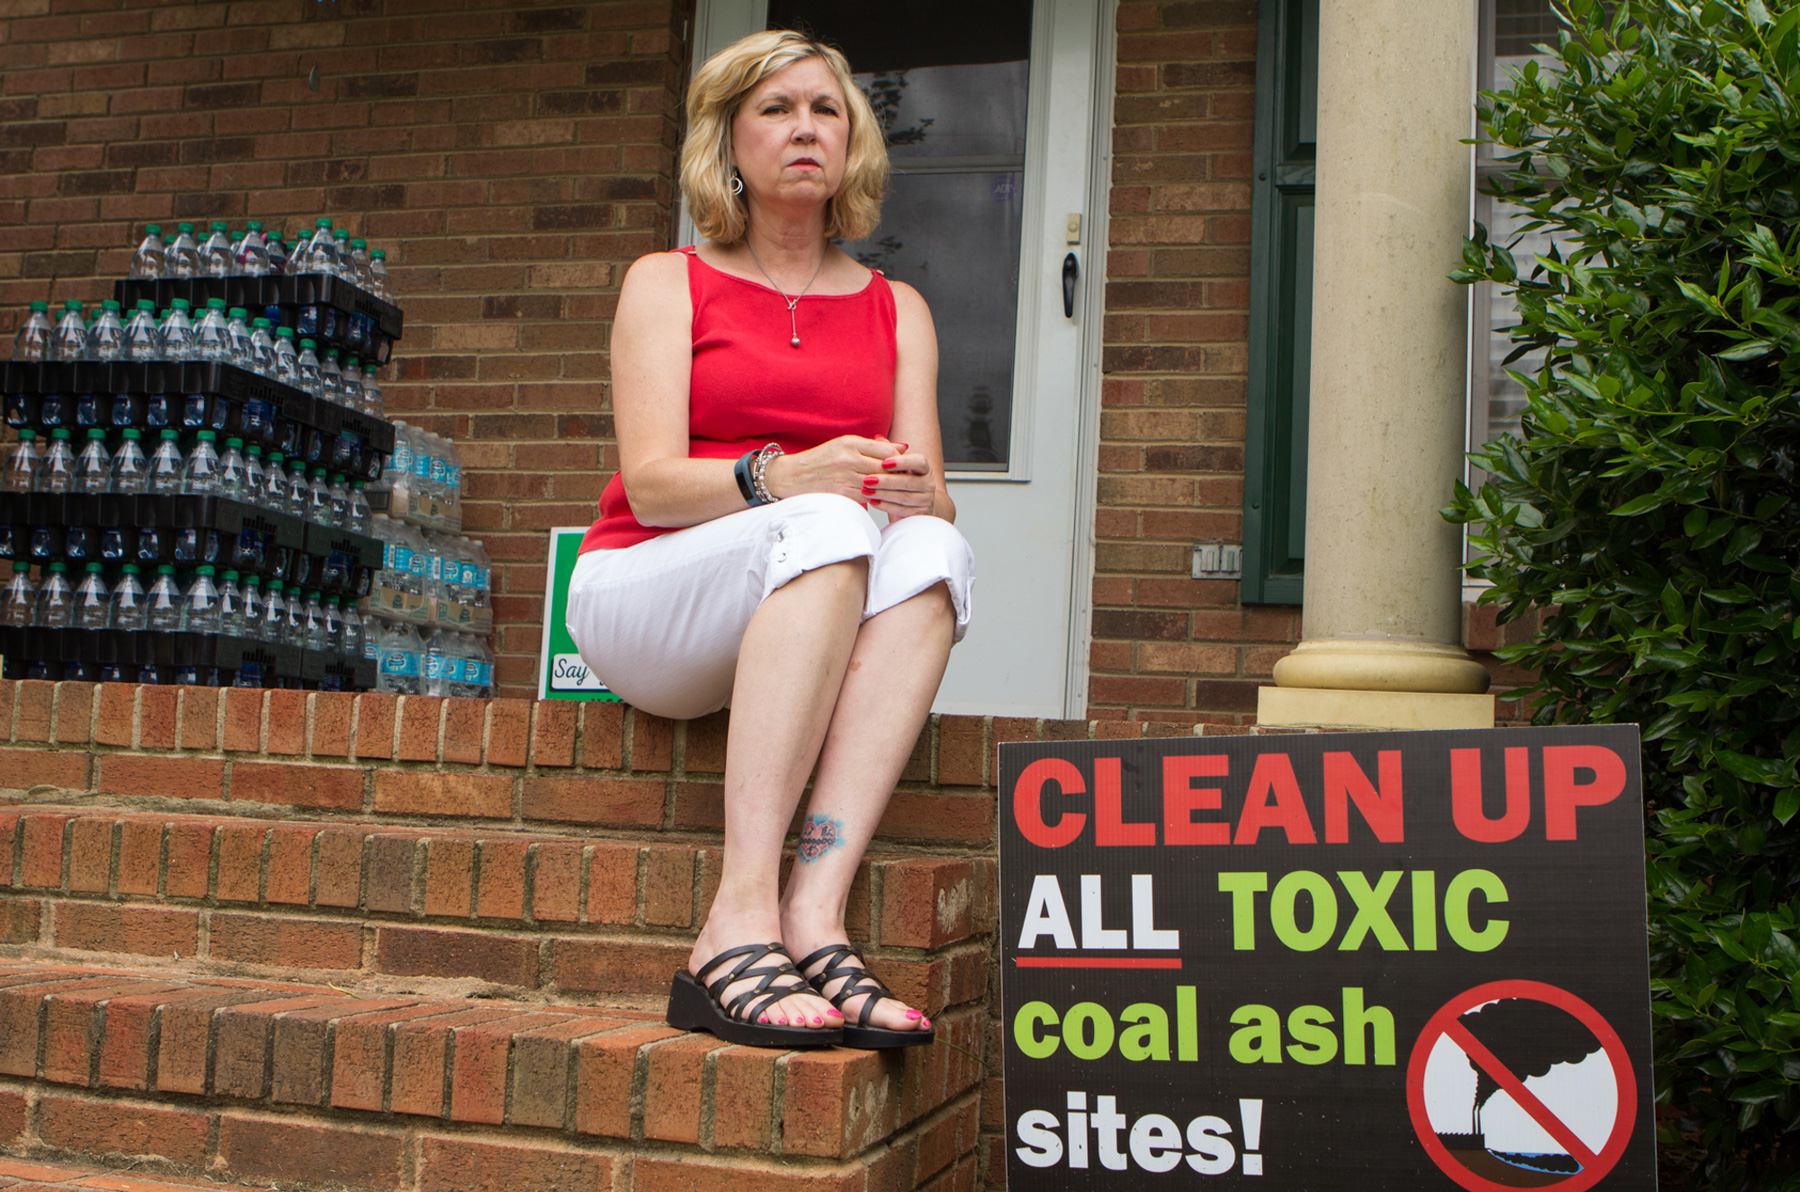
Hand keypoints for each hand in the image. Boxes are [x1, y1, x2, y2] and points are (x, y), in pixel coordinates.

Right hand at [763, 435, 894, 502]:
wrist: (793, 476)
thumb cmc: (821, 460)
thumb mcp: (844, 445)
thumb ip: (872, 446)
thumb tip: (902, 448)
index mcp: (850, 443)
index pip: (887, 450)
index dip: (899, 460)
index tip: (905, 465)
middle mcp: (848, 458)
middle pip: (886, 468)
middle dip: (899, 474)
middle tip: (908, 479)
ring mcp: (845, 477)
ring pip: (880, 483)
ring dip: (890, 488)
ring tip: (898, 489)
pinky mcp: (843, 494)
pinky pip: (869, 496)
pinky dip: (877, 497)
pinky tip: (881, 497)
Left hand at [860, 443, 937, 520]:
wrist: (915, 503)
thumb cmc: (902, 480)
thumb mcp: (897, 465)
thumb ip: (888, 451)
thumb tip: (878, 438)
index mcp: (924, 468)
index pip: (919, 462)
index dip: (902, 462)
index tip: (884, 463)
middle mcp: (928, 483)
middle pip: (909, 481)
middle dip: (886, 481)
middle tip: (868, 479)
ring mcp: (925, 500)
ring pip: (904, 497)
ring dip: (883, 493)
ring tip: (866, 490)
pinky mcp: (918, 514)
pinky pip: (901, 510)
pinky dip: (885, 506)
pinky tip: (873, 501)